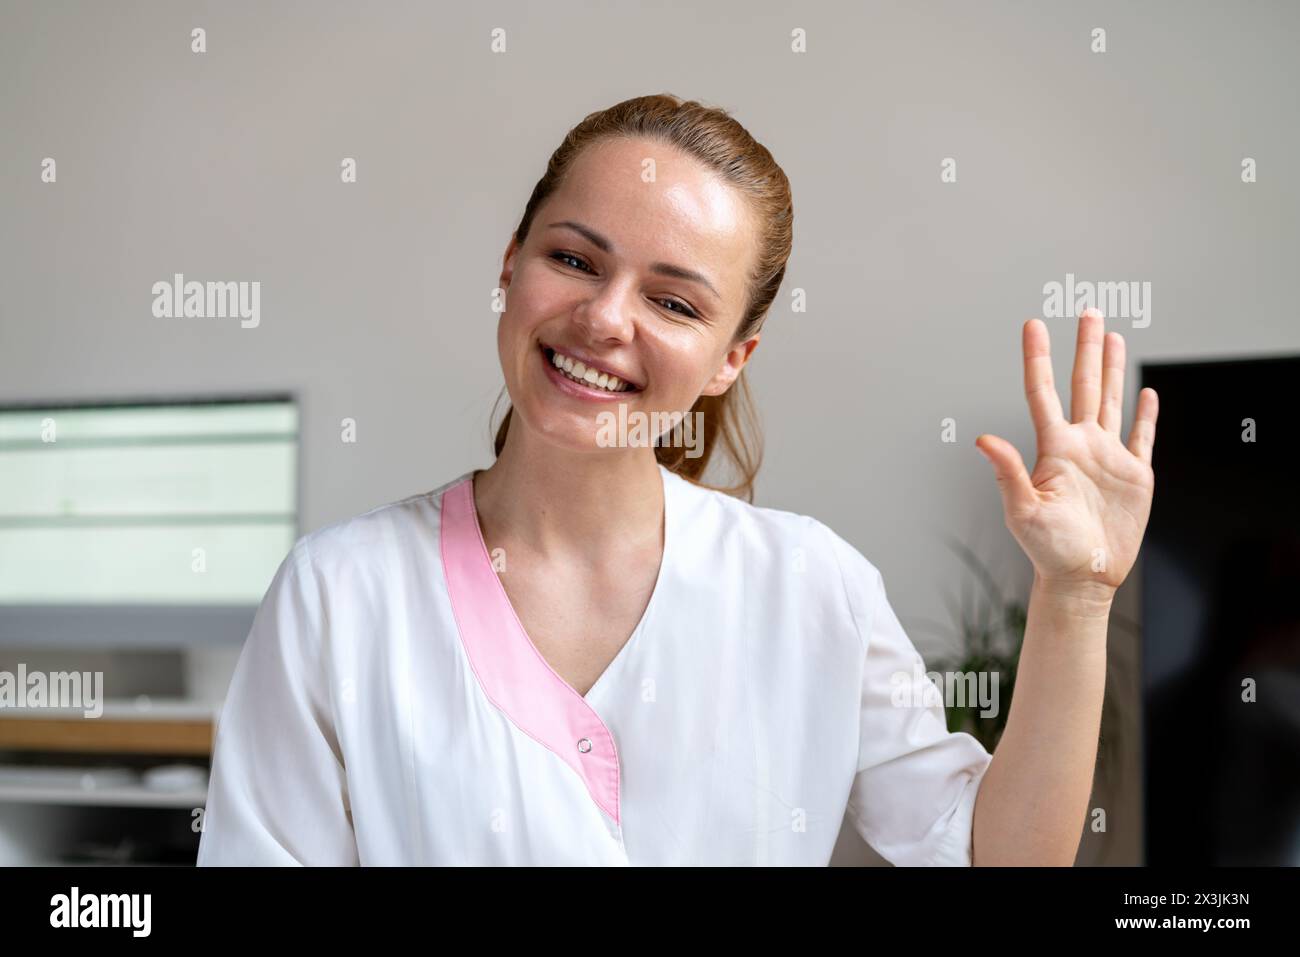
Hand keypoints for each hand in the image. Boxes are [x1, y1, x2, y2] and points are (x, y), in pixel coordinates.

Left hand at [975, 308, 1158, 599]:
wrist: (1083, 578)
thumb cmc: (1048, 550)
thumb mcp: (1023, 511)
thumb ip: (1007, 473)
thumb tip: (982, 440)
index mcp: (1054, 449)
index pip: (1043, 392)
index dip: (1038, 357)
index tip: (1033, 324)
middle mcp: (1080, 445)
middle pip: (1083, 385)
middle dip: (1086, 347)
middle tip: (1089, 311)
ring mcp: (1108, 457)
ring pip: (1110, 400)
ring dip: (1112, 368)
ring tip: (1112, 336)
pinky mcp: (1134, 475)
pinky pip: (1141, 437)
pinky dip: (1145, 414)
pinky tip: (1144, 393)